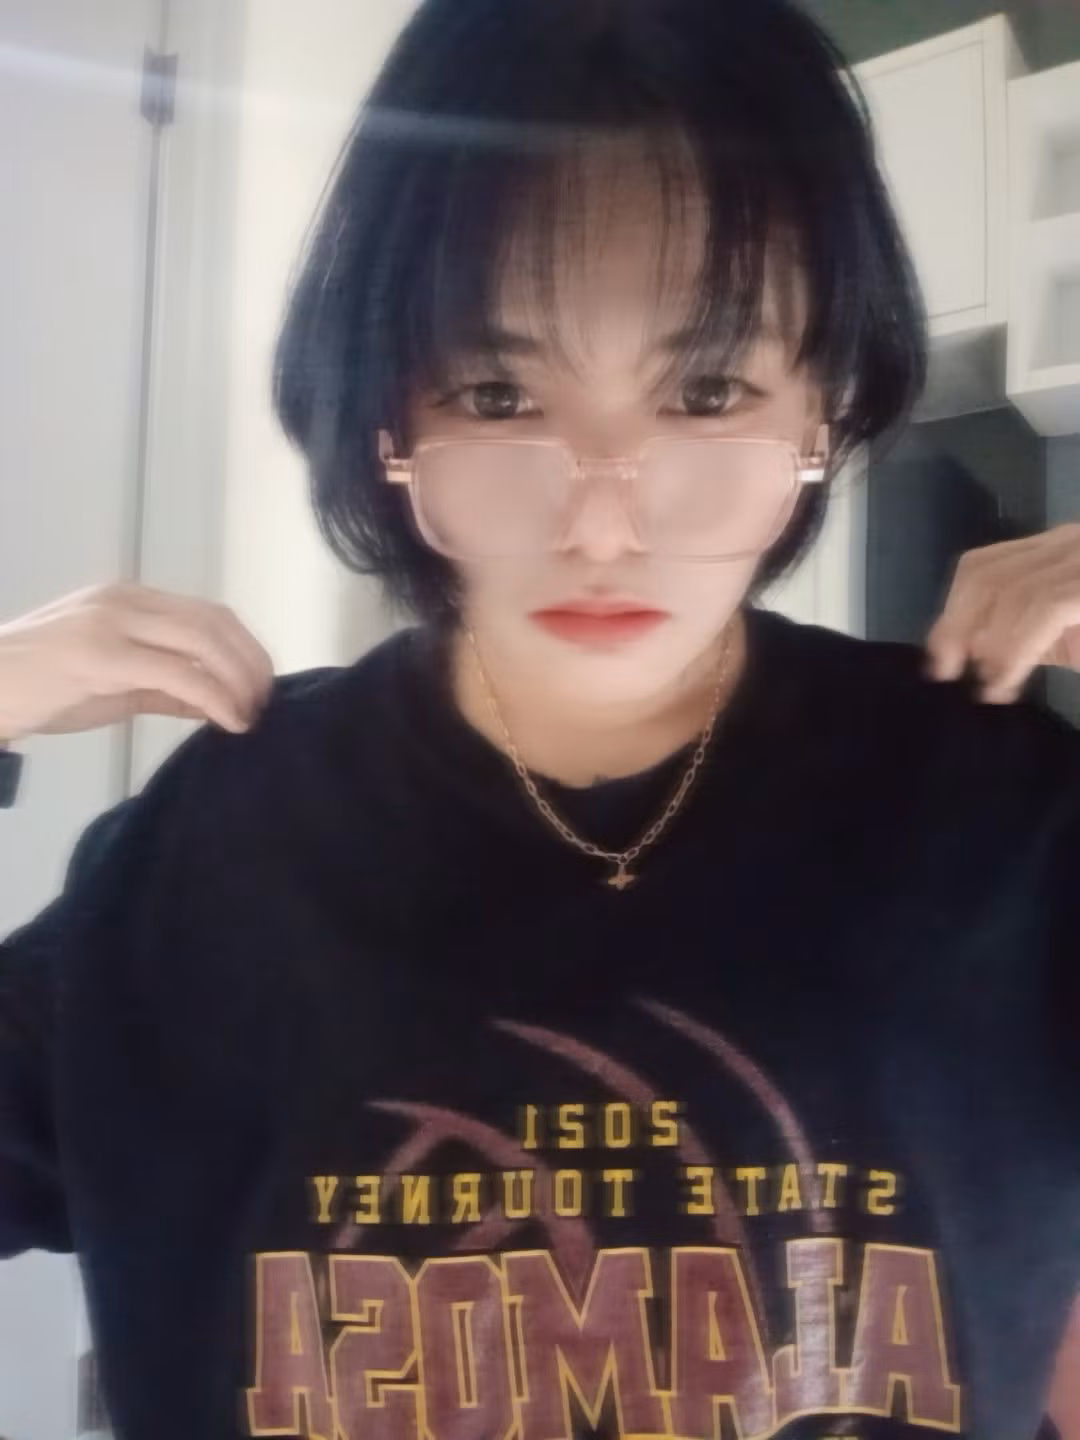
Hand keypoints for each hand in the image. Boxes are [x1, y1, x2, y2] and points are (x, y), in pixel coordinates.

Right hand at [0, 583, 274, 742]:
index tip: (263, 685)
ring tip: (252, 713)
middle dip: (251, 663)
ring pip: (203, 641)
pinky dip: (215, 697)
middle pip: (215, 622)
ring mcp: (112, 623)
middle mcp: (125, 601)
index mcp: (130, 599)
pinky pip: (178, 673)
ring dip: (239, 679)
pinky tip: (229, 720)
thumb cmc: (40, 688)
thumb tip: (216, 703)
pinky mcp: (101, 655)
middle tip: (266, 702)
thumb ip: (165, 687)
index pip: (209, 613)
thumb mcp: (112, 683)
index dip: (246, 648)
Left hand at [926, 524, 1079, 703]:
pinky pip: (1044, 607)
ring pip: (1011, 591)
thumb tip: (967, 645)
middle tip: (947, 673)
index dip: (952, 610)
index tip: (938, 657)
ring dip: (989, 645)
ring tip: (987, 685)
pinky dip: (1017, 651)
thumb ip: (1018, 632)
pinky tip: (1008, 684)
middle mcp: (1071, 542)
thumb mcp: (1063, 638)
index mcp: (1056, 549)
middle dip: (957, 625)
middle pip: (988, 573)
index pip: (982, 565)